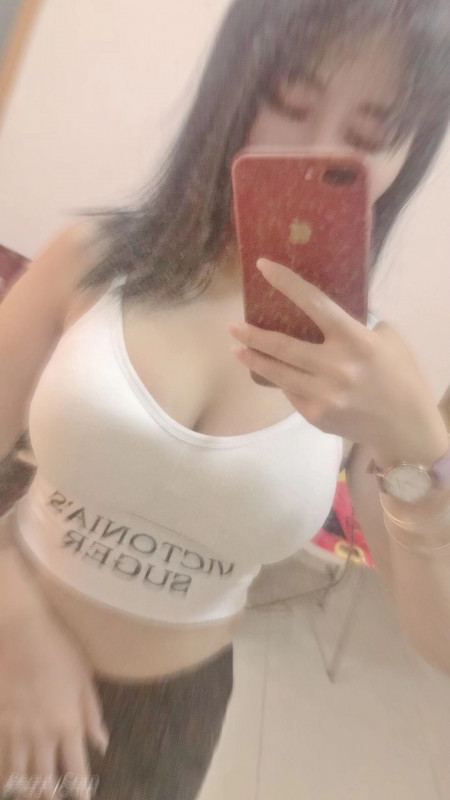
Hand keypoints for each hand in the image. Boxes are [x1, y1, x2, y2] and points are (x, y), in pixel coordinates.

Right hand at [0, 612, 108, 799]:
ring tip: (32, 796)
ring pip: (19, 775)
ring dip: (26, 791)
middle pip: (45, 781)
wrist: (21, 632)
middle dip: (51, 797)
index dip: (80, 791)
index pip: (76, 769)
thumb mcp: (84, 679)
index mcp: (68, 724)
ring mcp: (15, 731)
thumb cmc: (59, 650)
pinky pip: (2, 758)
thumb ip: (92, 715)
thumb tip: (101, 745)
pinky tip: (9, 780)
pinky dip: (6, 773)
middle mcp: (41, 734)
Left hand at [229, 257, 447, 464]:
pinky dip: (282, 381)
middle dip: (252, 335)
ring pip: (277, 373)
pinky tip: (275, 373)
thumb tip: (322, 310)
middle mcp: (336, 367)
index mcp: (356, 340)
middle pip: (282, 345)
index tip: (264, 266)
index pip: (314, 303)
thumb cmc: (398, 375)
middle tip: (233, 326)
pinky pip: (290, 392)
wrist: (404, 426)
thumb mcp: (386, 339)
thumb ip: (356, 323)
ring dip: (254, 359)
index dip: (286, 283)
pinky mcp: (315, 414)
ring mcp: (323, 394)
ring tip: (237, 349)